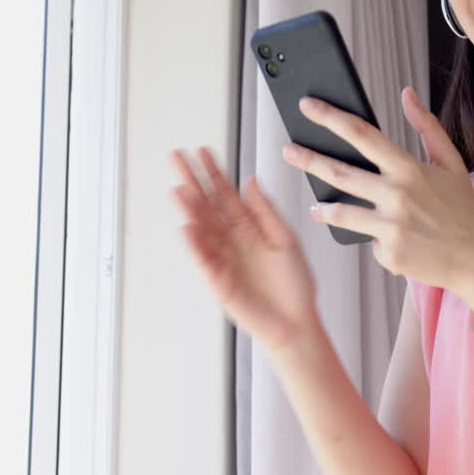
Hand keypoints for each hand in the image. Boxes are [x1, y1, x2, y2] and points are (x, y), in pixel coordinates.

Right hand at [170, 147, 320, 349]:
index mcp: (250, 227)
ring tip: (179, 188)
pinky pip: (204, 258)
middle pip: (208, 204)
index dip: (214, 172)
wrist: (296, 321)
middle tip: (177, 158)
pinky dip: (195, 244)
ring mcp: (224, 258)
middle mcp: (233, 240)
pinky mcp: (219, 280)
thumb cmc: (295, 285)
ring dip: (189, 208)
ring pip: (202, 227)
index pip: (227, 193)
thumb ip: (266, 211)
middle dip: (192, 180)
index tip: (203, 152)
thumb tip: (253, 181)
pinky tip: (187, 227)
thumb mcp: (286, 239)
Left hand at [282, 87, 473, 296]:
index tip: (308, 106)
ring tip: (316, 205)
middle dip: (308, 158)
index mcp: (410, 168)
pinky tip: (391, 240)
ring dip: (323, 208)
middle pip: (339, 171)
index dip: (330, 117)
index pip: (361, 134)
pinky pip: (367, 240)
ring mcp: (391, 226)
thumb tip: (407, 94)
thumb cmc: (463, 211)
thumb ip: (427, 127)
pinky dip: (373, 238)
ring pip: (341, 211)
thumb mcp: (451, 163)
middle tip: (288, 150)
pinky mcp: (388, 252)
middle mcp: (397, 195)